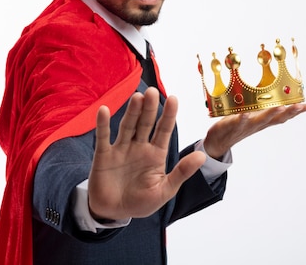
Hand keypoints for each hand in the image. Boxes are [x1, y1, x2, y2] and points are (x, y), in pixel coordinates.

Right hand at [87, 87, 205, 220]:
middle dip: (150, 108)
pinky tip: (104, 110)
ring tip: (137, 97)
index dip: (169, 115)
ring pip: (128, 126)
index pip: (164, 130)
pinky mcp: (104, 155)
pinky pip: (103, 137)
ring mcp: (121, 149)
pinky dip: (103, 124)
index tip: (174, 99)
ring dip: (132, 112)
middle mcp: (139, 146)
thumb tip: (202, 156)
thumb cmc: (140, 202)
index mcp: (156, 154)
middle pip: (146, 123)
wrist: (114, 213)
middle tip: (153, 91)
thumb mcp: (164, 190)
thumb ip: (181, 173)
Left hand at [203, 103, 305, 158]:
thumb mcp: (251, 114)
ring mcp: (246, 125)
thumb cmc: (237, 123)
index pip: (283, 116)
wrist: (219, 140)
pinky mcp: (232, 125)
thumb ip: (261, 106)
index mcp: (263, 120)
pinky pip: (238, 122)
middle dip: (290, 112)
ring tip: (280, 107)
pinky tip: (246, 114)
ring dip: (270, 114)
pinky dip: (243, 118)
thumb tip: (271, 91)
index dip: (297, 112)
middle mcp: (257, 123)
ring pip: (260, 121)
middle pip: (276, 119)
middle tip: (301, 106)